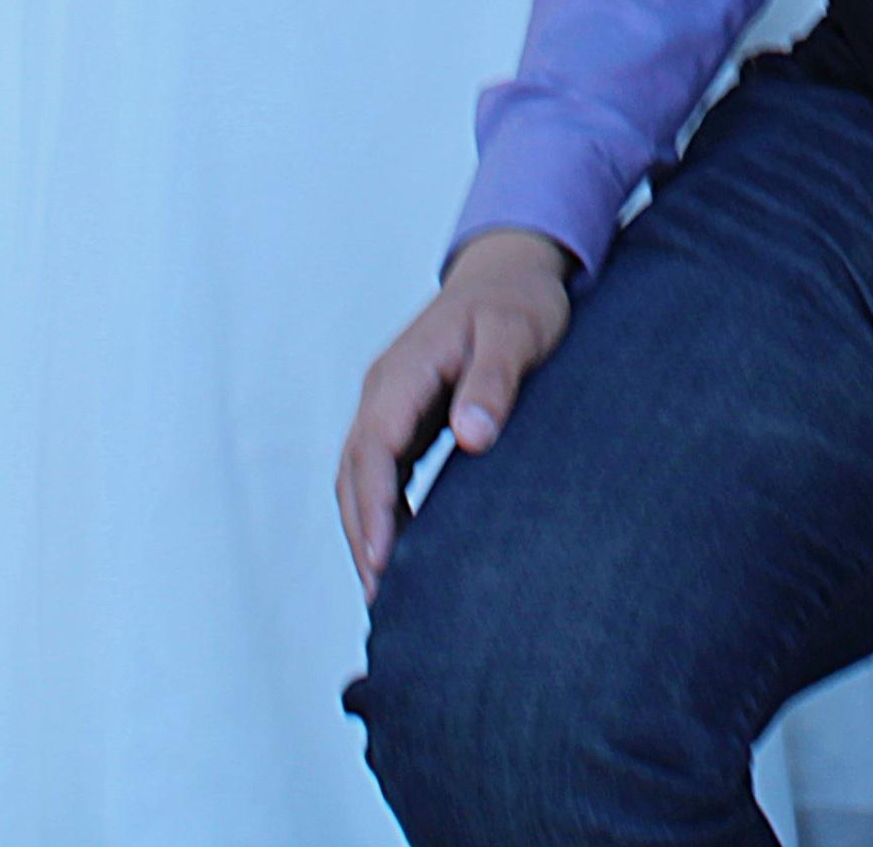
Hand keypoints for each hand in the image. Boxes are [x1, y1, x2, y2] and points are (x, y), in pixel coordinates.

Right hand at [336, 227, 574, 589]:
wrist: (511, 271)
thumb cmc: (517, 301)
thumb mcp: (516, 333)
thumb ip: (494, 381)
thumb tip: (472, 436)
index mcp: (403, 372)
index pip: (373, 450)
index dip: (373, 508)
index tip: (381, 563)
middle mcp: (385, 390)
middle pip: (355, 472)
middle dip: (362, 535)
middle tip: (379, 601)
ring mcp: (391, 403)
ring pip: (361, 476)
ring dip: (367, 529)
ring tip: (385, 591)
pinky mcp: (406, 417)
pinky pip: (382, 470)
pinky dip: (383, 511)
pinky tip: (405, 549)